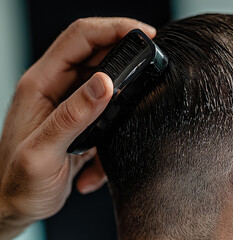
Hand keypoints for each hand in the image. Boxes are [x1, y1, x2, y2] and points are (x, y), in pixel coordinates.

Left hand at [0, 17, 155, 238]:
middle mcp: (57, 88)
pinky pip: (109, 112)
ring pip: (108, 82)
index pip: (80, 38)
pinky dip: (116, 132)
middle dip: (127, 55)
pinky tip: (97, 165)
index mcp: (41, 84)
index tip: (143, 33)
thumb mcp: (43, 152)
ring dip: (125, 98)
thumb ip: (73, 116)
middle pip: (98, 53)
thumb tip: (105, 84)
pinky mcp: (82, 121)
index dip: (113, 28)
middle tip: (151, 64)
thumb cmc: (18, 182)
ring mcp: (71, 104)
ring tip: (129, 121)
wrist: (16, 205)